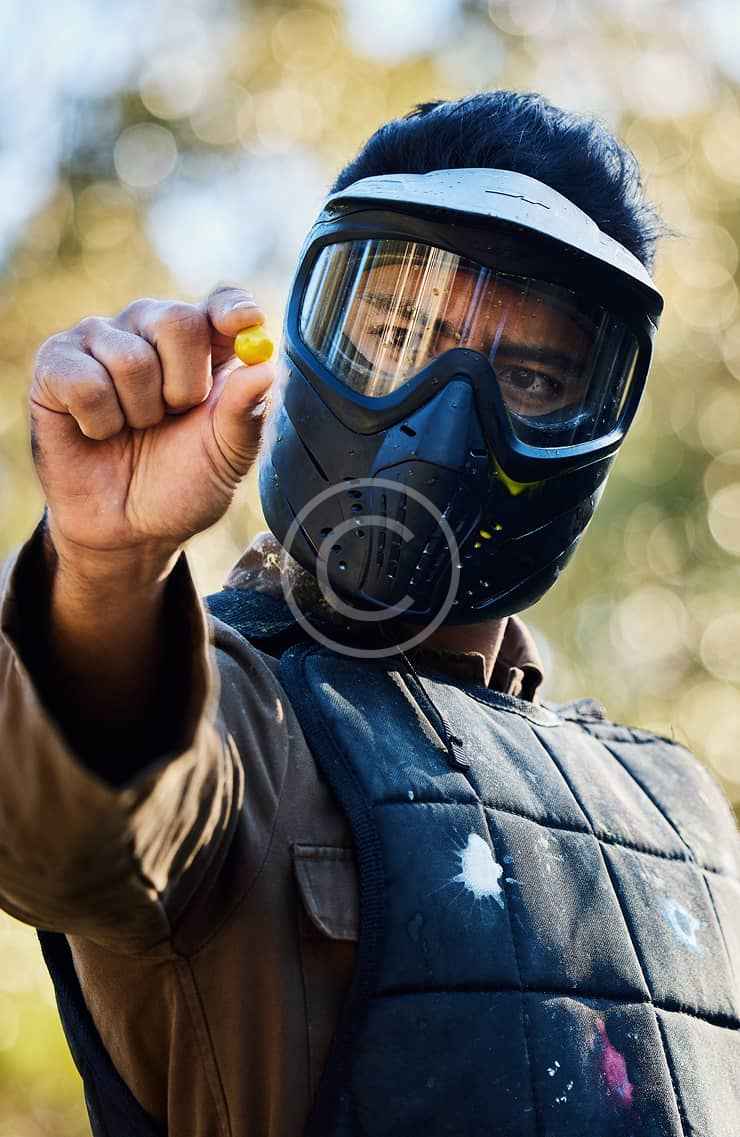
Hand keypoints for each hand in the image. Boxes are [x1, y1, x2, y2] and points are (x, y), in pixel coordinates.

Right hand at [30, 285, 274, 581]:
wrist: (130, 530)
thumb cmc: (182, 485)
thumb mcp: (226, 456)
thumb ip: (245, 412)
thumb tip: (265, 368)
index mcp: (203, 346)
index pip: (222, 303)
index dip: (232, 309)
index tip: (244, 324)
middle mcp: (151, 331)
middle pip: (178, 321)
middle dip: (185, 385)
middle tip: (174, 416)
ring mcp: (100, 341)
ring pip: (131, 358)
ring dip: (139, 413)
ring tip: (133, 429)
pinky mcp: (56, 364)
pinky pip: (85, 380)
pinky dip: (99, 421)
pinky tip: (97, 431)